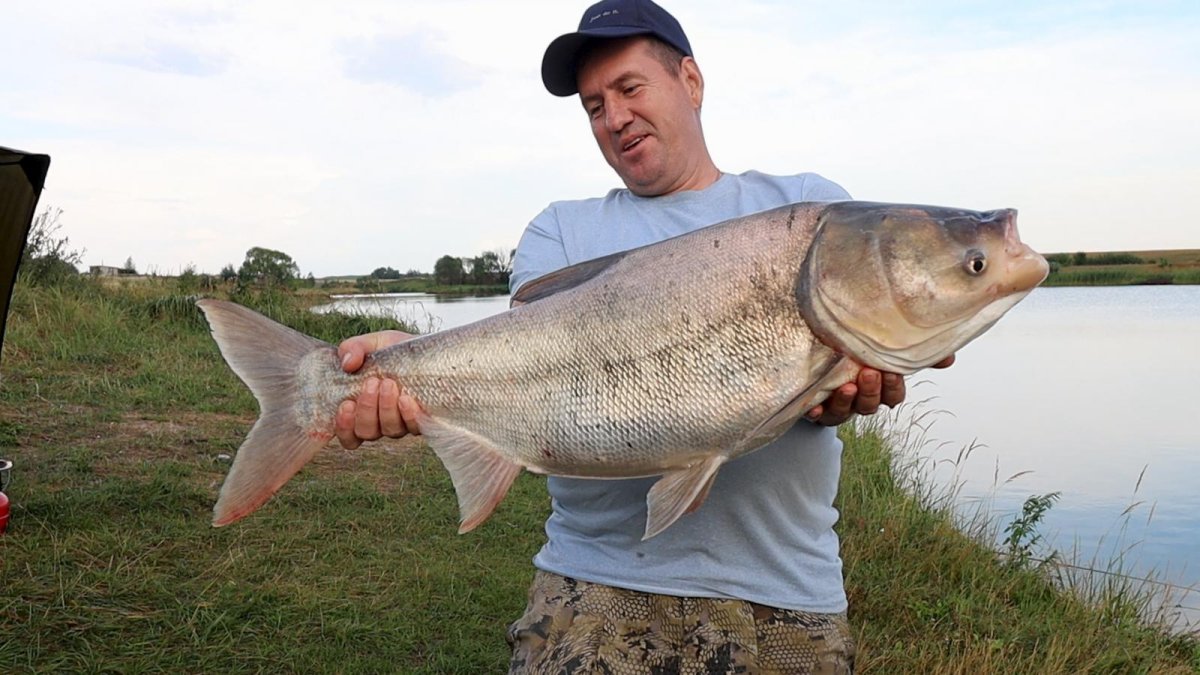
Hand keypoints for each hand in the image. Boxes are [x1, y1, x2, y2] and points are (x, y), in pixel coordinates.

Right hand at [333, 331, 423, 448]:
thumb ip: (353, 348)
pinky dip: (408, 415)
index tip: (346, 404)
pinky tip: (406, 399)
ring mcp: (402, 423)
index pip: (348, 435)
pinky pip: (414, 427)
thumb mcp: (372, 344)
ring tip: (389, 383)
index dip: (343, 427)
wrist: (430, 350)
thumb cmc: (395, 352)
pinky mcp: (423, 420)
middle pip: (366, 432)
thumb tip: (347, 363)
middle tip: (371, 383)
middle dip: (366, 409)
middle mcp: (380, 422)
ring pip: (390, 431)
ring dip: (386, 408)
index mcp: (361, 409)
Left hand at [805, 355, 955, 426]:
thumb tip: (949, 357)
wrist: (817, 362)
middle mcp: (859, 401)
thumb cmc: (858, 356)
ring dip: (846, 401)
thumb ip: (915, 353)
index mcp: (878, 390)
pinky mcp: (815, 409)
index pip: (892, 397)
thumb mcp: (884, 350)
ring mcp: (837, 407)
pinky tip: (816, 405)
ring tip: (847, 386)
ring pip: (844, 412)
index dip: (893, 388)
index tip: (892, 371)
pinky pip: (816, 415)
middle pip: (870, 406)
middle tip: (869, 372)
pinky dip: (817, 411)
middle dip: (871, 391)